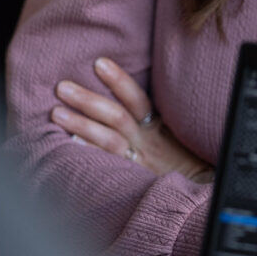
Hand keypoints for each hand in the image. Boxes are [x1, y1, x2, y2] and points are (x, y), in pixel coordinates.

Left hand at [51, 58, 213, 183]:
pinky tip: (68, 145)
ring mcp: (138, 162)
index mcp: (158, 126)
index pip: (137, 99)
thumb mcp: (178, 133)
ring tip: (56, 113)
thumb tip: (130, 88)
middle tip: (62, 87)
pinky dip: (88, 154)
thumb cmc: (187, 159)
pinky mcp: (131, 180)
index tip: (99, 62)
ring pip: (108, 141)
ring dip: (80, 125)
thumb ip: (156, 116)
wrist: (200, 193)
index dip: (118, 80)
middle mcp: (147, 142)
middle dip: (88, 100)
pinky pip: (106, 166)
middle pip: (116, 117)